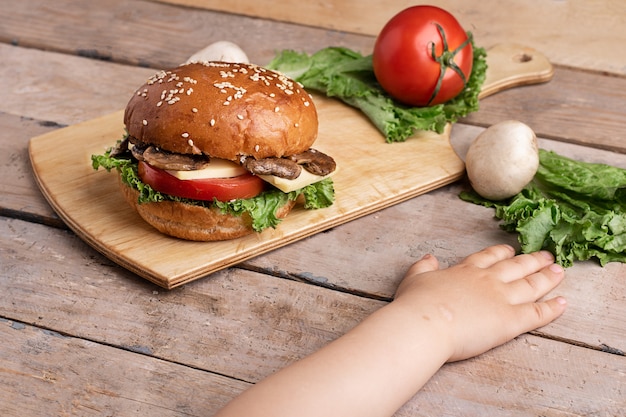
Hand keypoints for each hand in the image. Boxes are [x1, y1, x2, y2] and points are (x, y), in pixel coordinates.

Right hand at [393, 244, 566, 361]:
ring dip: (546, 278)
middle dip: (532, 261)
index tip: (511, 250)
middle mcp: (487, 281)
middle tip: (546, 256)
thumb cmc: (416, 304)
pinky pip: (537, 313)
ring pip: (530, 285)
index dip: (501, 253)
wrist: (425, 323)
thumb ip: (423, 267)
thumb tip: (429, 258)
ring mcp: (501, 299)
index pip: (488, 258)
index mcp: (465, 271)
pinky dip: (552, 309)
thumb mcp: (414, 279)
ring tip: (559, 271)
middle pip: (515, 267)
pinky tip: (563, 303)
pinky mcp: (510, 321)